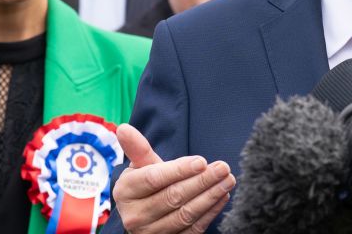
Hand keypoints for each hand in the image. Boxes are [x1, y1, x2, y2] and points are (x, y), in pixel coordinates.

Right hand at [113, 123, 235, 232]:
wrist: (143, 215)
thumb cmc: (146, 184)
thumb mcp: (141, 166)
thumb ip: (137, 148)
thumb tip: (124, 128)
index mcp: (126, 192)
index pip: (154, 179)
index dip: (179, 170)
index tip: (201, 161)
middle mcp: (135, 216)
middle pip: (173, 197)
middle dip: (202, 182)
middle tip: (223, 168)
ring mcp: (151, 233)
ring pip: (185, 214)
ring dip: (210, 197)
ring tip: (228, 180)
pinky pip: (193, 229)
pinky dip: (210, 213)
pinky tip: (222, 197)